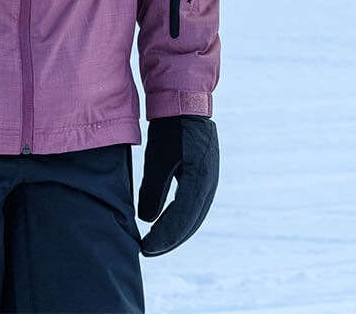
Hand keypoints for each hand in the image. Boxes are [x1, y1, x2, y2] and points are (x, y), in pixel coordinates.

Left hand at [137, 115, 218, 255]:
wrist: (186, 104)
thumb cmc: (169, 129)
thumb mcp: (158, 157)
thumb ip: (153, 189)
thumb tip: (147, 220)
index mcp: (199, 180)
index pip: (181, 219)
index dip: (163, 237)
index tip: (145, 248)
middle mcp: (209, 184)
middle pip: (190, 222)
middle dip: (170, 240)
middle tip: (148, 251)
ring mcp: (210, 181)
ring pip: (194, 216)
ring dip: (176, 232)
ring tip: (156, 243)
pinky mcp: (206, 176)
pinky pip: (195, 205)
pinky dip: (181, 219)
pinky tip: (168, 224)